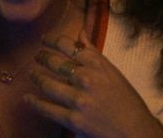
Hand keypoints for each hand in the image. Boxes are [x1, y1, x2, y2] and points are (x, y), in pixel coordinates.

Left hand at [26, 32, 162, 137]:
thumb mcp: (113, 72)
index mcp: (97, 64)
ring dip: (36, 77)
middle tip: (36, 57)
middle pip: (55, 63)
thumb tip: (81, 34)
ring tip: (31, 74)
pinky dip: (34, 102)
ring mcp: (78, 99)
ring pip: (48, 84)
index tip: (43, 40)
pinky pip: (48, 109)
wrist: (136, 130)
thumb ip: (93, 53)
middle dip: (42, 58)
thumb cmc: (127, 101)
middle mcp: (86, 77)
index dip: (51, 40)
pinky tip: (27, 98)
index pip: (68, 45)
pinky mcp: (73, 119)